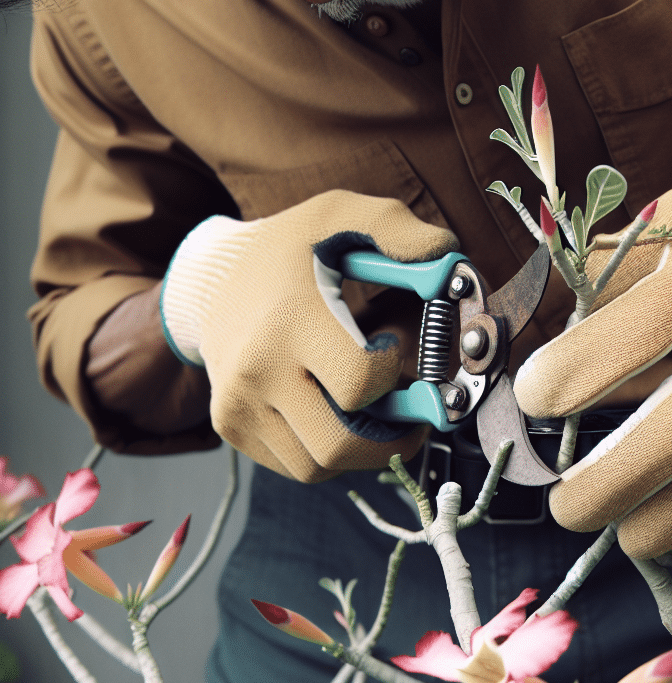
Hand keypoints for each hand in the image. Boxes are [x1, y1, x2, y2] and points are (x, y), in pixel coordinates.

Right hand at [161, 191, 457, 480]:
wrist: (210, 278)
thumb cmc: (289, 250)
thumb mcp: (342, 216)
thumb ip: (400, 231)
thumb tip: (449, 259)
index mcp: (291, 321)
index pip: (361, 384)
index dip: (393, 373)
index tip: (391, 346)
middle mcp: (258, 371)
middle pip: (341, 444)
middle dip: (391, 435)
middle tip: (411, 412)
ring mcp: (239, 405)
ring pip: (318, 466)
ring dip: (360, 448)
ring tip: (373, 411)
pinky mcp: (231, 426)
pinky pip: (294, 465)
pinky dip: (326, 451)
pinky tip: (335, 413)